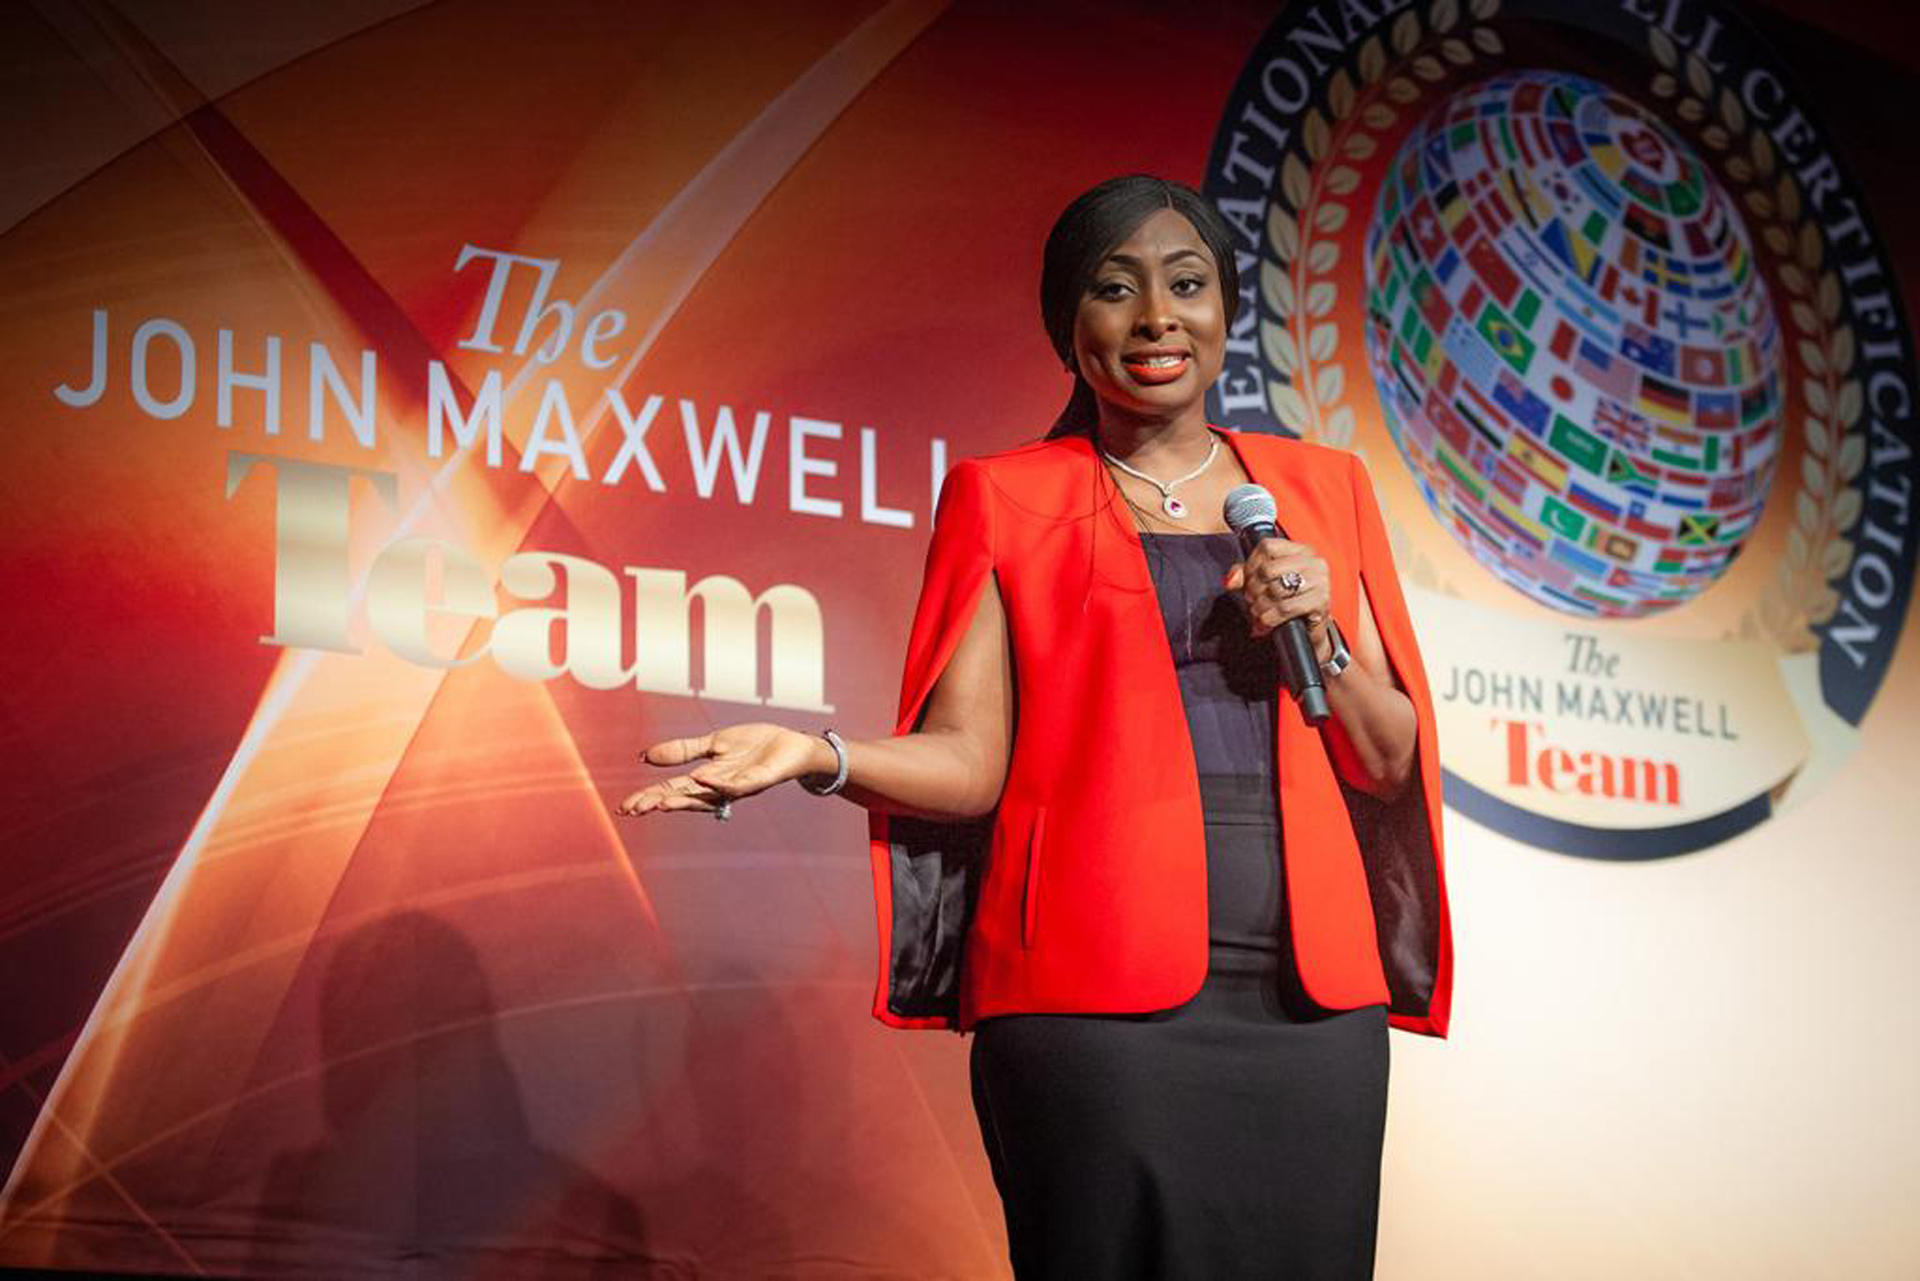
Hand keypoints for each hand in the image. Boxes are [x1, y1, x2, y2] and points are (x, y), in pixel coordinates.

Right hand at [615, 723, 832, 816]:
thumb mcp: (713, 744)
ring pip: (709, 796)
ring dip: (685, 800)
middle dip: (659, 803)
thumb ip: (682, 751)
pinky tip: (700, 778)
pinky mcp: (760, 778)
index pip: (674, 791)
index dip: (650, 798)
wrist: (793, 743)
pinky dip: (719, 783)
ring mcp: (740, 785)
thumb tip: (644, 757)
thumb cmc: (755, 746)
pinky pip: (738, 784)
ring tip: (660, 804)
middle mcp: (721, 788)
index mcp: (709, 780)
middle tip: (634, 810)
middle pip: (686, 798)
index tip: (626, 808)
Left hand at [1224, 536, 1331, 661]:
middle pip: (1269, 569)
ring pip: (1276, 590)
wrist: (1310, 627)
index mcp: (1301, 550)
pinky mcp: (1321, 602)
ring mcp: (1320, 581)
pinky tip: (1265, 622)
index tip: (1247, 580)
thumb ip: (1246, 575)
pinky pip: (1285, 608)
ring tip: (1257, 612)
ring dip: (1259, 605)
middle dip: (1253, 588)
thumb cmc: (1288, 600)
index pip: (1268, 547)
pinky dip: (1269, 618)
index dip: (1251, 564)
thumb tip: (1230, 580)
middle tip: (1251, 600)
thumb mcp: (1266, 582)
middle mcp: (1314, 562)